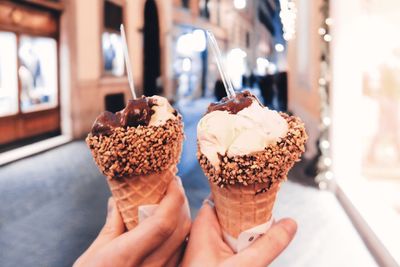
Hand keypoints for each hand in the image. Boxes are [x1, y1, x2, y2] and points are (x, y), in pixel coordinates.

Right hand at [74, 177, 190, 266]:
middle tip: (173, 186)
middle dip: (181, 203)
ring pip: (183, 242)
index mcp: (126, 257)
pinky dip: (180, 236)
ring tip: (173, 203)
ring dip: (183, 218)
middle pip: (178, 230)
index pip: (162, 223)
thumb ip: (111, 225)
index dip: (173, 198)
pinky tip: (171, 226)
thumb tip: (117, 199)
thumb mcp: (92, 255)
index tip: (172, 180)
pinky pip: (180, 255)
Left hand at [182, 199, 296, 266]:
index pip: (222, 195)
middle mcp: (203, 232)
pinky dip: (243, 243)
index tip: (261, 186)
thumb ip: (269, 244)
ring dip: (249, 229)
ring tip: (268, 226)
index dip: (240, 190)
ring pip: (232, 228)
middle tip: (271, 207)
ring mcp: (207, 246)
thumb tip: (291, 222)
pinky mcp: (212, 258)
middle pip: (230, 210)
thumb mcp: (245, 266)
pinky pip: (230, 243)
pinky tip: (255, 247)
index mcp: (203, 226)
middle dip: (250, 211)